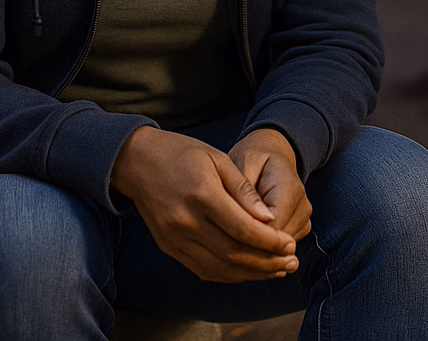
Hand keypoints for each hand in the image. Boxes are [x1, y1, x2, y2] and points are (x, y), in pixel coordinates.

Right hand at [110, 126, 298, 282]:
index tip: (290, 245)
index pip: (242, 229)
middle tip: (291, 263)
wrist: (137, 162)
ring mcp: (174, 238)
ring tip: (276, 271)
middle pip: (233, 253)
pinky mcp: (169, 247)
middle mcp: (186, 221)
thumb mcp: (217, 157)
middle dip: (266, 262)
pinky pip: (203, 269)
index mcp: (202, 194)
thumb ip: (243, 189)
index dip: (270, 241)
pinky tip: (248, 271)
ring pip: (219, 268)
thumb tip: (269, 217)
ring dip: (251, 273)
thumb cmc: (181, 153)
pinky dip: (228, 274)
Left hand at [229, 129, 311, 243]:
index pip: (272, 228)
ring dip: (253, 251)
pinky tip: (239, 240)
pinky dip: (258, 249)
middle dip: (248, 248)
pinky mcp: (298, 229)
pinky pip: (278, 250)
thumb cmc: (252, 157)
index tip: (220, 238)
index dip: (246, 237)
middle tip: (217, 245)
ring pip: (278, 252)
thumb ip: (243, 192)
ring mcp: (303, 220)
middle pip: (277, 244)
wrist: (271, 153)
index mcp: (290, 188)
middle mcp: (302, 206)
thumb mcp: (242, 164)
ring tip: (227, 239)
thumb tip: (241, 220)